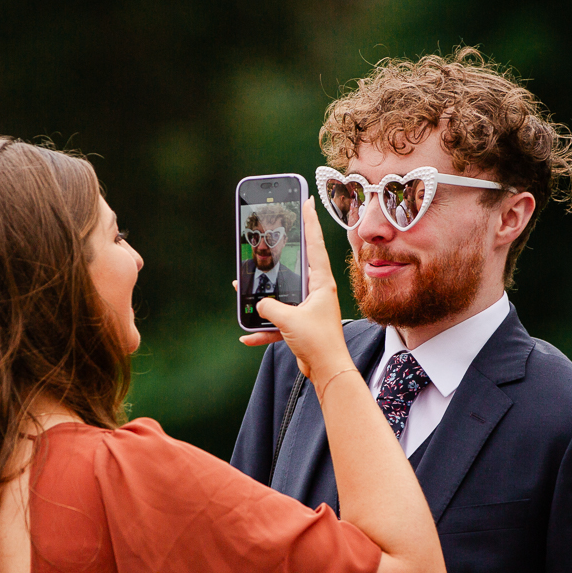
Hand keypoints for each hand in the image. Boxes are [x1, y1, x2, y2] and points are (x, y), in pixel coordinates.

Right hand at [238, 200, 347, 380]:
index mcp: (321, 284)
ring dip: (264, 295)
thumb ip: (269, 307)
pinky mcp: (300, 325)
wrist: (327, 371)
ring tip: (244, 287)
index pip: (315, 245)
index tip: (308, 201)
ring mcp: (308, 308)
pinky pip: (277, 321)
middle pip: (297, 265)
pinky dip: (263, 329)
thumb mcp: (289, 320)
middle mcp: (316, 292)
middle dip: (282, 252)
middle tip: (275, 230)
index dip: (311, 222)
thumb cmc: (318, 343)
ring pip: (282, 294)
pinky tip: (247, 336)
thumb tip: (259, 304)